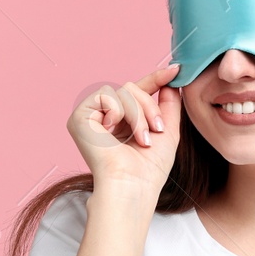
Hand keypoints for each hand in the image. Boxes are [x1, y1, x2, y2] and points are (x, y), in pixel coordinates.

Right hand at [66, 64, 182, 194]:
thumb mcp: (166, 131)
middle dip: (149, 107)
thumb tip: (172, 79)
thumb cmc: (149, 169)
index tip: (175, 69)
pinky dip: (121, 113)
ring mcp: (90, 117)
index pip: (136, 93)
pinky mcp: (79, 117)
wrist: (132, 186)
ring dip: (139, 114)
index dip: (155, 79)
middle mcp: (103, 117)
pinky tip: (115, 133)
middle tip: (156, 129)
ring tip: (142, 139)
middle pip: (131, 88)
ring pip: (122, 91)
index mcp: (120, 122)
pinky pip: (107, 96)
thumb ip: (168, 105)